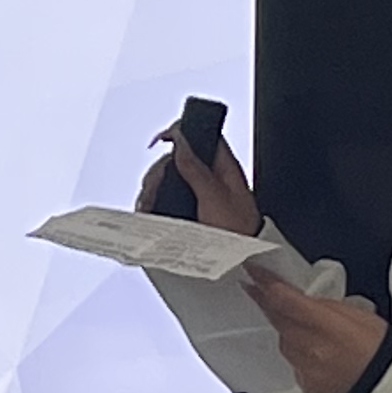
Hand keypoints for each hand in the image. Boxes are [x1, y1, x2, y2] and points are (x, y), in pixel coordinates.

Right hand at [147, 126, 261, 239]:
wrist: (243, 261)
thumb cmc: (238, 230)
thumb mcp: (215, 197)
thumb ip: (197, 169)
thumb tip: (181, 141)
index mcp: (223, 166)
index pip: (201, 134)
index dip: (180, 131)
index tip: (161, 140)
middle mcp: (210, 177)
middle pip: (177, 158)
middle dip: (159, 169)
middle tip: (153, 187)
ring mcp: (199, 193)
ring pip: (169, 178)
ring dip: (153, 187)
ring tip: (148, 204)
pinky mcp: (190, 209)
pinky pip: (167, 197)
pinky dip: (154, 200)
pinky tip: (148, 210)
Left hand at [248, 272, 390, 392]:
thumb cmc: (382, 353)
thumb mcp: (361, 315)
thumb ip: (327, 306)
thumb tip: (306, 301)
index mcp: (326, 325)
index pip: (284, 299)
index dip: (264, 283)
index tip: (252, 272)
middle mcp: (310, 349)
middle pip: (278, 320)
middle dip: (270, 305)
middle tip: (262, 291)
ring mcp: (305, 370)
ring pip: (285, 343)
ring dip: (289, 332)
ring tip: (311, 331)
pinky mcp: (306, 386)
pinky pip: (295, 364)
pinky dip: (301, 356)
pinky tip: (319, 355)